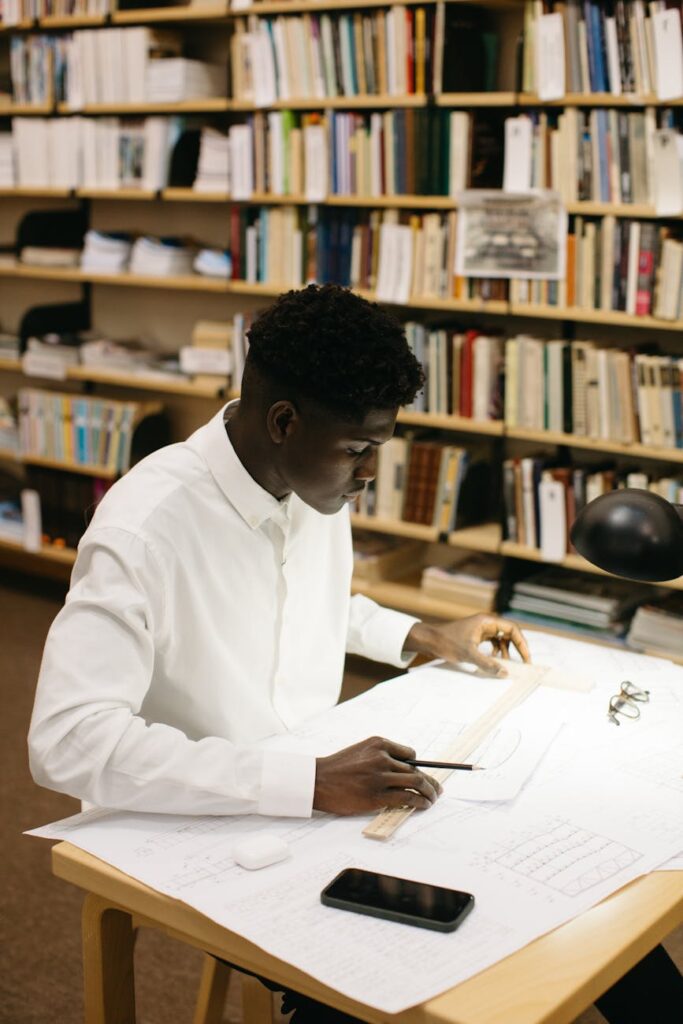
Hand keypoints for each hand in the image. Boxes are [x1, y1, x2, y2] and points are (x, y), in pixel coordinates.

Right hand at [313, 736, 441, 814]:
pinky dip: (419, 802)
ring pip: (415, 782)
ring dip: (428, 792)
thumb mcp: (360, 751)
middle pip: (415, 769)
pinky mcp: (377, 796)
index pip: (410, 754)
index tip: (425, 774)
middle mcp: (381, 757)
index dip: (419, 766)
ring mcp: (380, 777)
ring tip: (432, 799)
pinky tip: (422, 805)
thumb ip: (380, 756)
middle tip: (437, 789)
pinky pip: (407, 797)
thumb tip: (403, 771)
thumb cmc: (338, 768)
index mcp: (378, 743)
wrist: (317, 780)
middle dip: (430, 781)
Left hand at [403, 614, 530, 676]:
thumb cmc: (446, 642)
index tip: (526, 658)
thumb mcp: (469, 654)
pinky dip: (496, 651)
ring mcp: (481, 629)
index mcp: (486, 621)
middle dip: (517, 648)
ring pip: (501, 639)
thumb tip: (504, 673)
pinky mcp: (476, 636)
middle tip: (522, 663)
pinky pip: (492, 642)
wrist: (429, 640)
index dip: (522, 643)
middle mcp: (486, 623)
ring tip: (506, 664)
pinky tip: (494, 660)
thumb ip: (487, 664)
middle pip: (509, 633)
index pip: (512, 629)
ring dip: (506, 651)